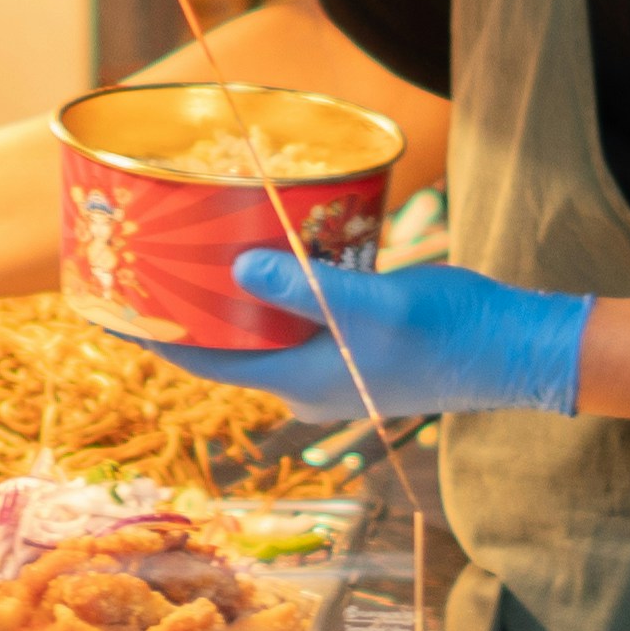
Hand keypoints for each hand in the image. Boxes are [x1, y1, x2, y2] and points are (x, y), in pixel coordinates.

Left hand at [132, 248, 590, 429]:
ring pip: (263, 331)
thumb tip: (237, 266)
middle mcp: (308, 381)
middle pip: (229, 347)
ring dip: (230, 298)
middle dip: (190, 313)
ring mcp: (333, 365)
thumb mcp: (370, 301)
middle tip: (152, 268)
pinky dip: (272, 288)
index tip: (113, 313)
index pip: (210, 366)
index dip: (158, 339)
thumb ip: (303, 286)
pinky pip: (296, 318)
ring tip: (194, 252)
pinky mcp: (356, 344)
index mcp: (301, 382)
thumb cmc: (448, 331)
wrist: (516, 348)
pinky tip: (266, 249)